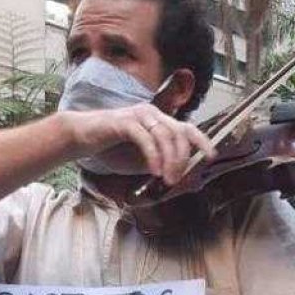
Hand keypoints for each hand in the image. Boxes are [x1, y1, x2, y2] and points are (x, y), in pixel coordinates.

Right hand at [63, 103, 216, 185]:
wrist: (83, 139)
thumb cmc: (112, 149)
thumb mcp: (142, 162)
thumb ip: (161, 165)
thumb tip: (183, 176)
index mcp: (159, 121)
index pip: (187, 128)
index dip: (202, 141)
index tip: (211, 156)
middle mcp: (152, 114)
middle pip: (178, 133)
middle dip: (181, 159)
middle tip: (176, 180)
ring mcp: (139, 116)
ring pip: (165, 135)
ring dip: (169, 160)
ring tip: (166, 179)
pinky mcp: (125, 121)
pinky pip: (145, 138)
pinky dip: (153, 156)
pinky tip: (153, 171)